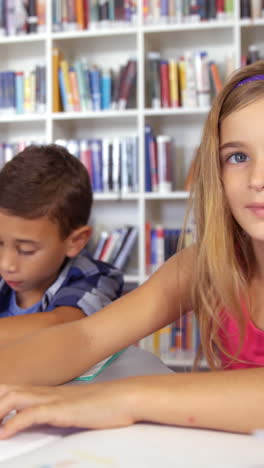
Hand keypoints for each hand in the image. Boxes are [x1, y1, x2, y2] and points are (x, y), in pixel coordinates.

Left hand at [0, 381, 137, 438]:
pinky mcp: (62, 409)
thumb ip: (54, 412)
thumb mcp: (71, 407)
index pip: (12, 390)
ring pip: (14, 397)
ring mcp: (54, 399)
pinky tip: (4, 434)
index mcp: (46, 392)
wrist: (124, 397)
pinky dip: (14, 423)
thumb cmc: (101, 405)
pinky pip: (32, 414)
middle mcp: (46, 392)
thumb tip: (39, 421)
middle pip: (7, 389)